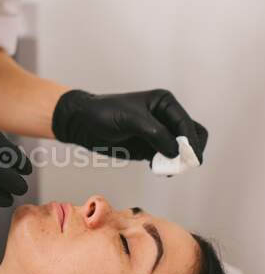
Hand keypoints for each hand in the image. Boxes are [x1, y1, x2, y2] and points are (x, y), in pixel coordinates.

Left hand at [52, 89, 207, 163]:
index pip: (186, 123)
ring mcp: (159, 133)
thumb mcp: (132, 119)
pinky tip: (161, 170)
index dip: (191, 141)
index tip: (190, 158)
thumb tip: (176, 152)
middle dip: (189, 151)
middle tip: (182, 165)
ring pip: (181, 150)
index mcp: (165, 102)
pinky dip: (168, 166)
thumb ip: (156, 133)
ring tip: (168, 169)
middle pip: (191, 136)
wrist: (83, 123)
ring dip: (178, 161)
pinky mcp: (150, 147)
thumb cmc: (105, 113)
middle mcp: (165, 117)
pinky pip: (168, 159)